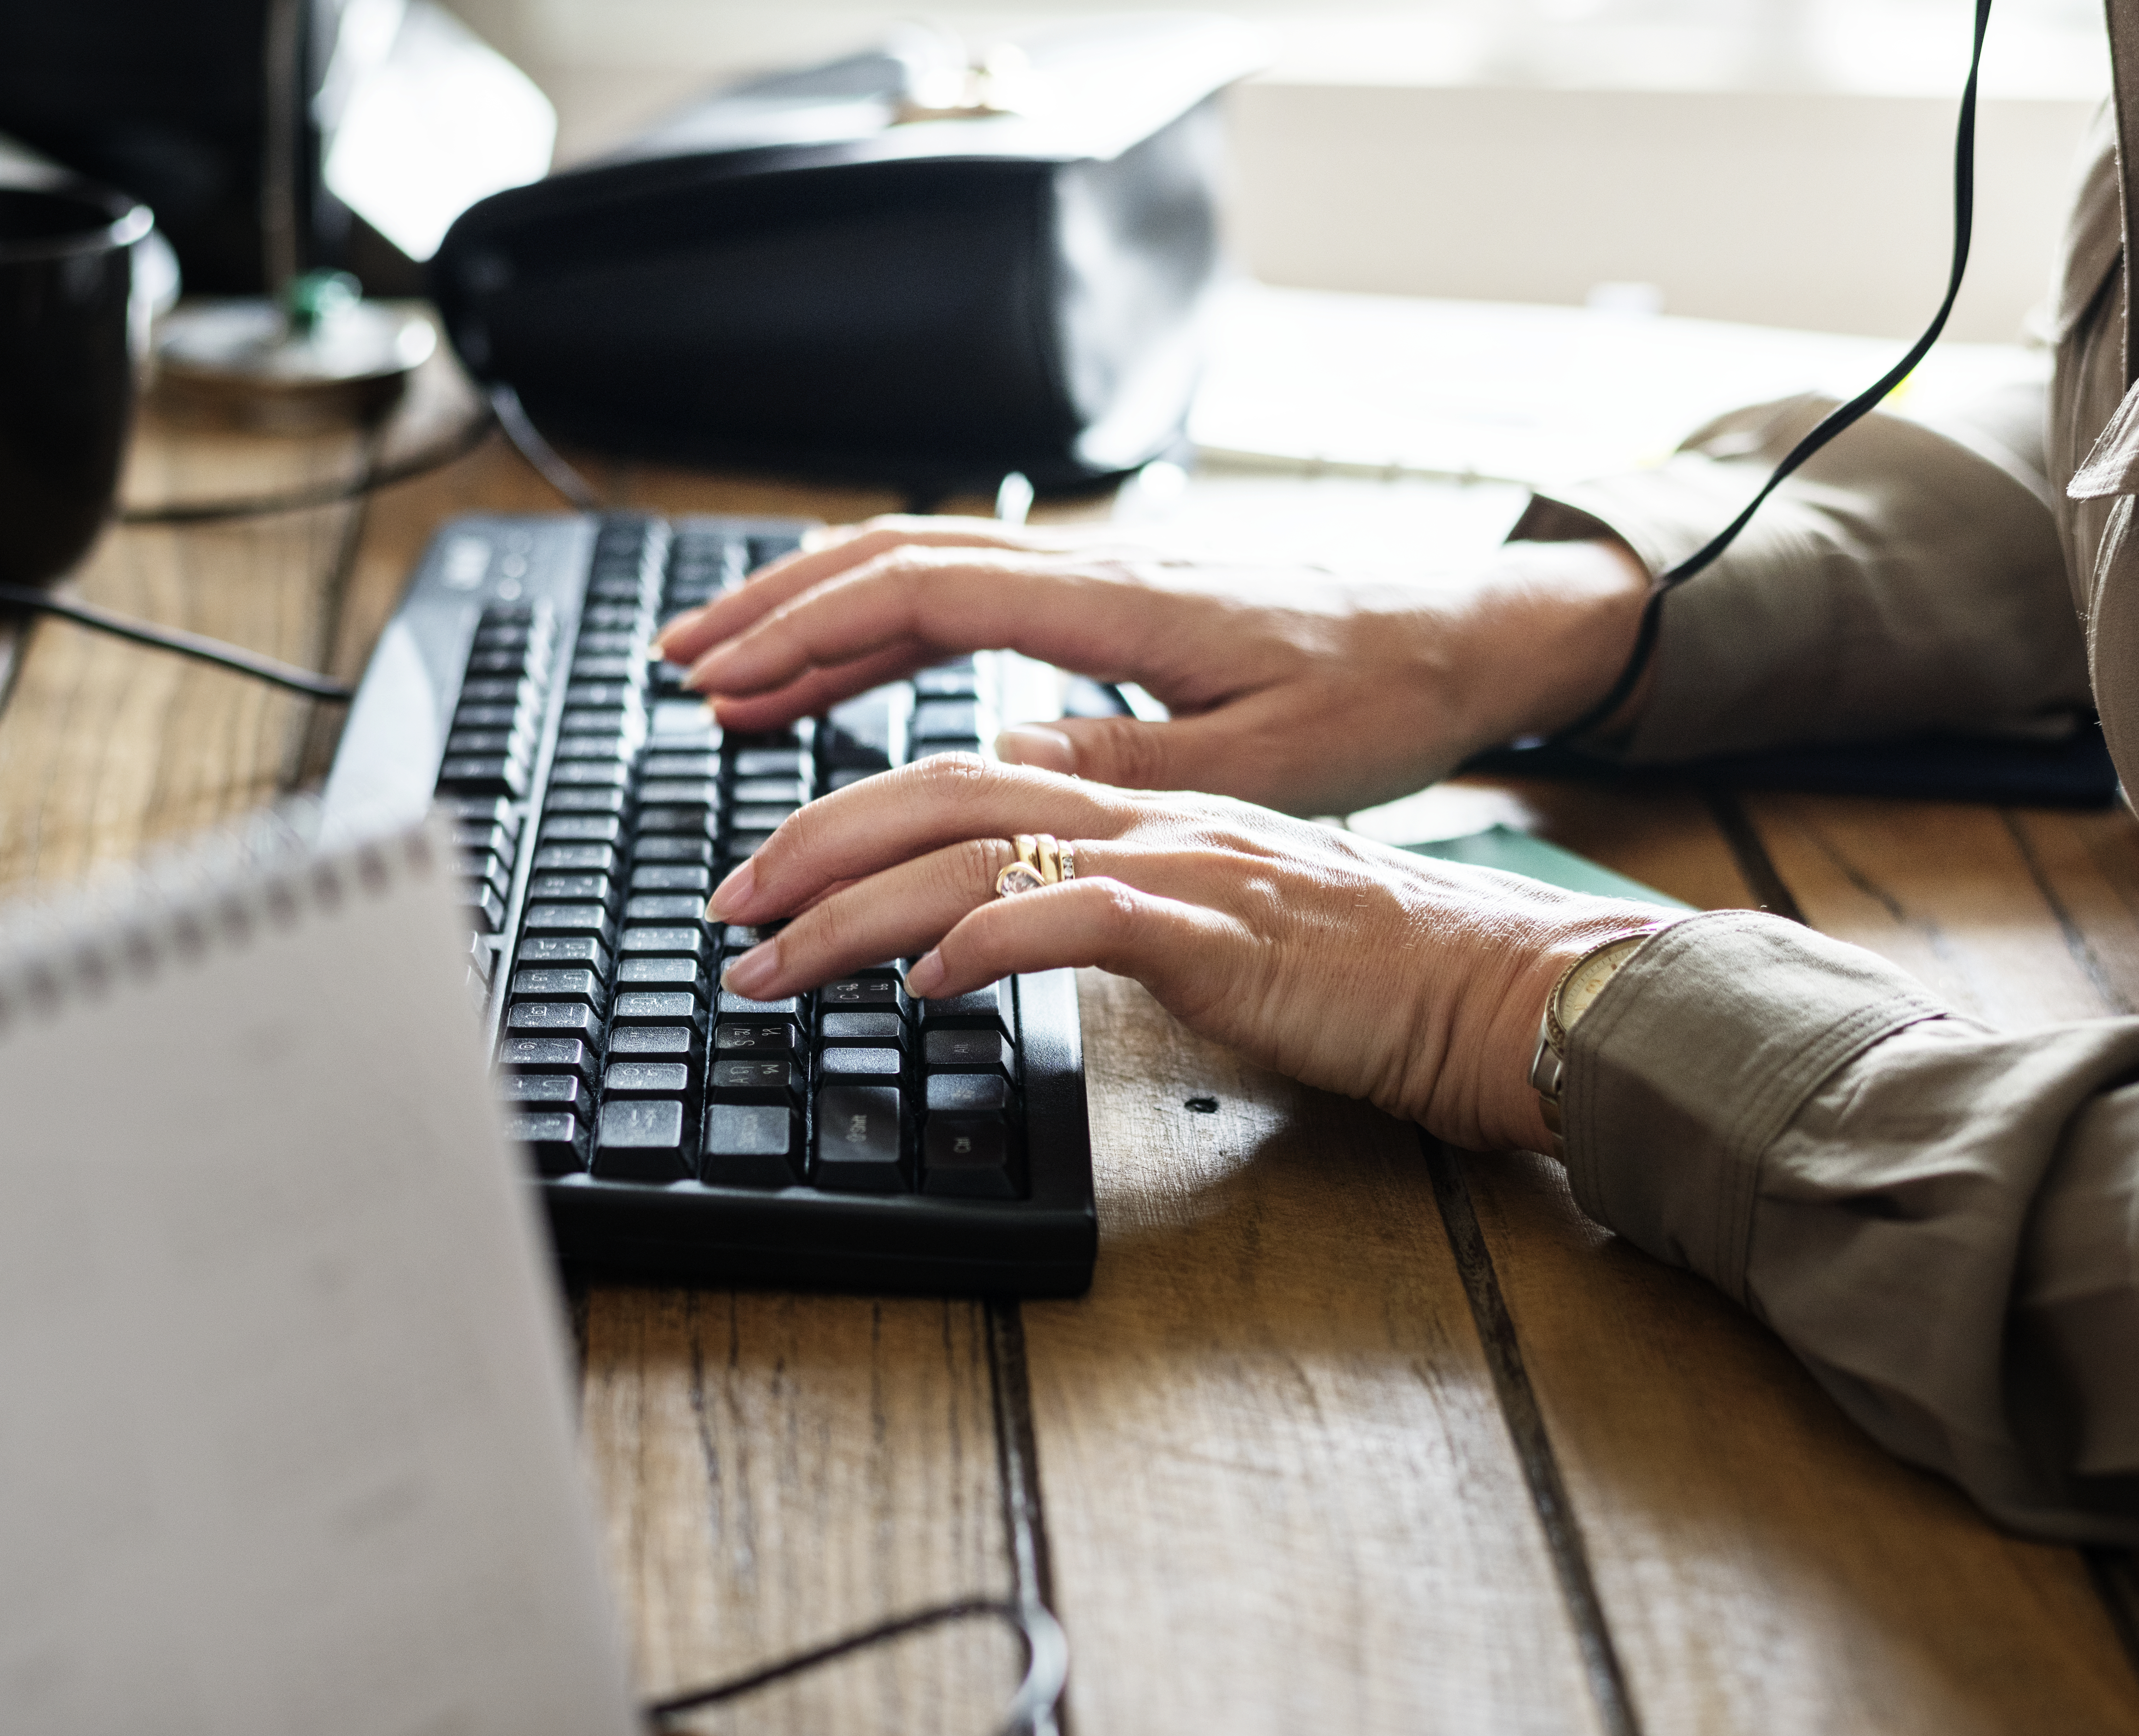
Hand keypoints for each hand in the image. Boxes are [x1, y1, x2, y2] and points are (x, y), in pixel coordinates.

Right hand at [653, 519, 1654, 818]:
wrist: (1457, 638)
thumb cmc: (1378, 699)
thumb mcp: (1259, 762)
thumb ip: (1122, 767)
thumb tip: (993, 771)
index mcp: (1121, 602)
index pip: (927, 592)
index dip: (811, 629)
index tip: (726, 674)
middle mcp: (1096, 571)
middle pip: (896, 561)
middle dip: (777, 611)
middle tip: (681, 666)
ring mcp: (1098, 582)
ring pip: (922, 572)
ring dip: (817, 618)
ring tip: (726, 677)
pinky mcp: (1110, 605)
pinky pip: (967, 600)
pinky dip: (884, 634)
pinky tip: (839, 678)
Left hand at [709, 758, 1675, 1152]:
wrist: (1493, 986)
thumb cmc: (1365, 974)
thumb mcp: (1217, 922)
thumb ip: (1117, 903)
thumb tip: (1000, 924)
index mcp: (1147, 807)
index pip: (967, 777)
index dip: (849, 812)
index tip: (767, 876)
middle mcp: (1152, 815)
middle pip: (943, 791)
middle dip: (811, 845)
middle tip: (726, 912)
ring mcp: (1183, 865)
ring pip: (980, 850)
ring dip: (856, 907)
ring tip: (774, 961)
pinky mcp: (1218, 931)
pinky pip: (1080, 915)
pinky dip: (990, 936)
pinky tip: (925, 977)